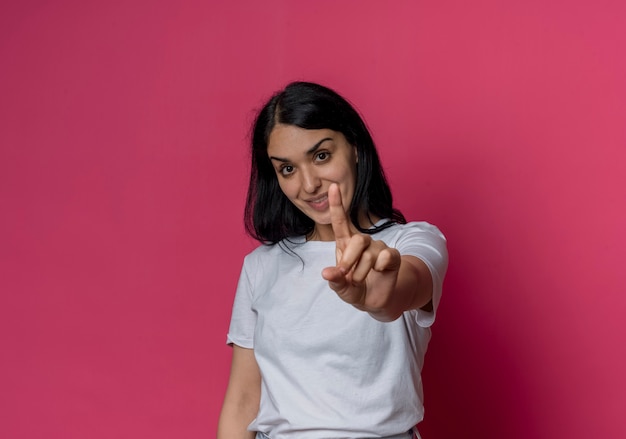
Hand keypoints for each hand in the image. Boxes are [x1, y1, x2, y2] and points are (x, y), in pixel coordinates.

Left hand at [321, 183, 401, 312]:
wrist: (376, 300)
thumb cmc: (355, 289)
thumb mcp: (341, 288)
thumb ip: (335, 281)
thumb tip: (326, 273)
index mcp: (345, 244)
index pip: (341, 221)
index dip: (337, 204)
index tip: (333, 187)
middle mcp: (362, 242)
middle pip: (357, 240)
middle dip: (349, 260)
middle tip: (346, 276)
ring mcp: (378, 247)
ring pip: (370, 253)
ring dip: (362, 271)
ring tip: (359, 281)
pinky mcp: (392, 256)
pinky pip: (387, 255)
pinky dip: (381, 266)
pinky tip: (380, 271)